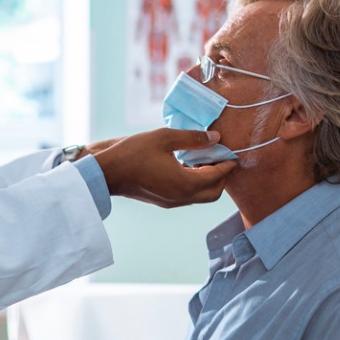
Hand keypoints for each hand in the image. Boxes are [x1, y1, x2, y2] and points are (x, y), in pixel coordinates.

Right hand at [92, 128, 235, 207]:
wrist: (107, 173)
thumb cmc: (133, 153)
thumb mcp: (164, 137)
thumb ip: (193, 138)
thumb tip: (215, 138)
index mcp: (185, 183)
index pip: (217, 176)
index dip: (227, 163)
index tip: (232, 152)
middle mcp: (182, 197)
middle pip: (214, 192)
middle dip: (221, 176)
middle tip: (219, 157)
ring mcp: (172, 202)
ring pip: (201, 196)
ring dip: (208, 180)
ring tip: (203, 159)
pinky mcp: (164, 201)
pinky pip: (188, 196)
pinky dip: (195, 183)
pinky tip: (187, 166)